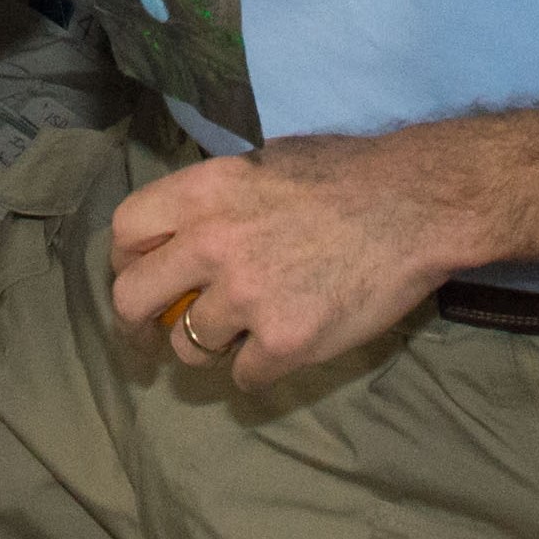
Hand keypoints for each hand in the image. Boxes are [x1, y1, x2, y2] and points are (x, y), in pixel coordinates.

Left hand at [105, 133, 460, 390]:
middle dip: (135, 323)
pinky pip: (244, 376)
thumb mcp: (260, 162)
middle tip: (149, 335)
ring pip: (189, 346)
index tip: (138, 273)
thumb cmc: (343, 173)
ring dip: (206, 347)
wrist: (413, 205)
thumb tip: (184, 225)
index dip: (126, 259)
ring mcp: (247, 298)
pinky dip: (257, 370)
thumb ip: (215, 197)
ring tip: (236, 335)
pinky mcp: (286, 342)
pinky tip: (278, 352)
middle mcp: (211, 245)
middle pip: (132, 299)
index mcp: (202, 193)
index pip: (125, 231)